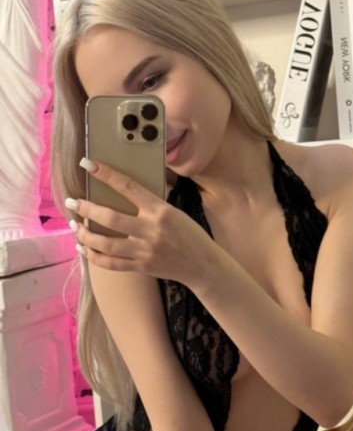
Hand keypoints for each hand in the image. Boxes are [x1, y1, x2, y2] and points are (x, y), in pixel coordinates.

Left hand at [66, 158, 212, 283]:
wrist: (202, 265)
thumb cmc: (189, 234)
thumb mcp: (174, 212)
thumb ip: (150, 205)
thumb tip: (123, 192)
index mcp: (160, 210)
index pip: (128, 187)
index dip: (106, 175)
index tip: (88, 164)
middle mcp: (151, 230)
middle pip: (110, 218)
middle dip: (86, 209)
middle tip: (71, 202)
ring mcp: (145, 250)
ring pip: (106, 244)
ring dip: (85, 234)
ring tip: (73, 226)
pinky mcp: (141, 266)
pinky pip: (111, 263)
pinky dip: (93, 256)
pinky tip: (83, 247)